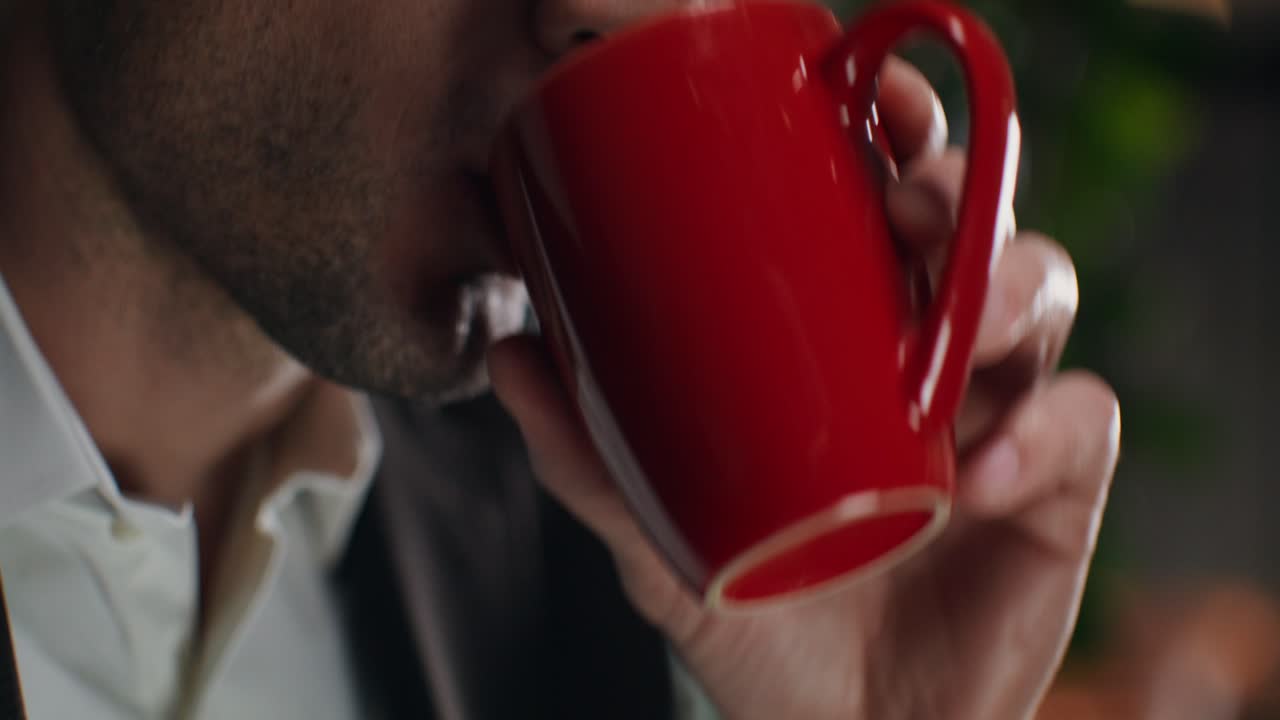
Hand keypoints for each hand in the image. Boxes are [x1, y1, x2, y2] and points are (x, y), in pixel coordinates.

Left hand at [487, 58, 1120, 719]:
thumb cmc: (756, 618)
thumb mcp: (658, 534)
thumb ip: (587, 454)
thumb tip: (508, 353)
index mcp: (849, 342)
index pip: (885, 211)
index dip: (895, 142)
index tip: (867, 106)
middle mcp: (930, 359)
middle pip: (975, 227)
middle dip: (957, 194)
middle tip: (909, 204)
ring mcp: (1001, 416)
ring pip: (1046, 298)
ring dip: (1011, 292)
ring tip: (962, 335)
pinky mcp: (1059, 489)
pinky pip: (1083, 423)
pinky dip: (1039, 434)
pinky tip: (974, 475)